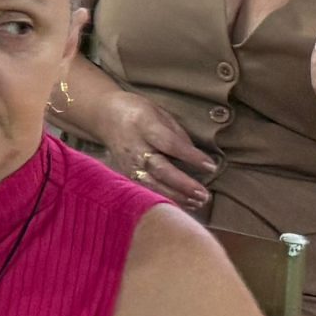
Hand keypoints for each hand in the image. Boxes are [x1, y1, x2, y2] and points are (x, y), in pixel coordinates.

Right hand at [93, 88, 216, 206]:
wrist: (104, 116)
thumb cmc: (137, 111)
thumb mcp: (158, 112)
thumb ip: (176, 133)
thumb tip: (195, 156)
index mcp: (143, 124)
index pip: (169, 143)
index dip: (190, 155)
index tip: (211, 165)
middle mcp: (134, 146)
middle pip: (160, 168)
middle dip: (183, 184)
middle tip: (204, 193)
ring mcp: (128, 163)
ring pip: (152, 184)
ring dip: (177, 196)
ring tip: (198, 202)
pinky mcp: (126, 174)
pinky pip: (146, 190)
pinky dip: (165, 199)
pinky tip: (183, 204)